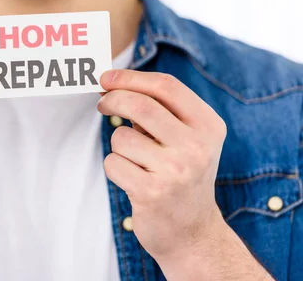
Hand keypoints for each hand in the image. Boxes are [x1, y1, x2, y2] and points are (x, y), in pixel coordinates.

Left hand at [97, 70, 227, 265]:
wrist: (193, 233)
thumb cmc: (180, 175)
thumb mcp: (185, 139)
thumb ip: (158, 111)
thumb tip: (111, 85)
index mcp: (208, 126)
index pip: (166, 86)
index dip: (131, 77)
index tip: (107, 78)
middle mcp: (197, 147)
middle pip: (141, 105)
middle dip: (113, 99)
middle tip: (102, 103)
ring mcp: (176, 171)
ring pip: (121, 137)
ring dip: (118, 146)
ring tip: (136, 162)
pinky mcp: (153, 193)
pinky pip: (113, 164)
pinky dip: (115, 168)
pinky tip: (133, 180)